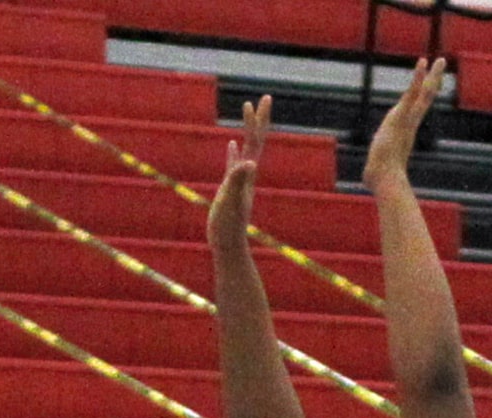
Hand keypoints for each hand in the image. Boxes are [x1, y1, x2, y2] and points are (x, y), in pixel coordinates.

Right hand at [207, 96, 270, 255]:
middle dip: (258, 119)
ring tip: (246, 112)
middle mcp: (247, 175)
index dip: (259, 121)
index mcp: (248, 174)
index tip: (264, 99)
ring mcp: (239, 181)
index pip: (256, 141)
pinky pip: (233, 164)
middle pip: (255, 141)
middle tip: (263, 98)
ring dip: (247, 130)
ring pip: (245, 149)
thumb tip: (250, 162)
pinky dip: (233, 152)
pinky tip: (231, 146)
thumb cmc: (228, 226)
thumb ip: (238, 180)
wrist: (227, 245)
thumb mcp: (231, 201)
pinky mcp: (229, 189)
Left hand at [362, 58, 445, 190]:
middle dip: (433, 83)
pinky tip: (423, 63)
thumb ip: (375, 170)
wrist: (386, 180)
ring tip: (441, 60)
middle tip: (441, 68)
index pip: (412, 113)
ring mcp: (409, 120)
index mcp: (404, 135)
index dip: (417, 100)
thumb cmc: (380, 182)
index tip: (425, 88)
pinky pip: (412, 94)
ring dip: (432, 76)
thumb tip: (368, 182)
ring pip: (424, 95)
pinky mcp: (403, 116)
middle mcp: (410, 126)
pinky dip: (418, 78)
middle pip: (424, 100)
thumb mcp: (376, 171)